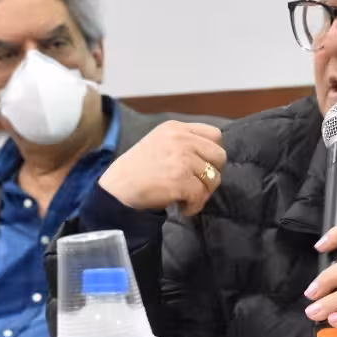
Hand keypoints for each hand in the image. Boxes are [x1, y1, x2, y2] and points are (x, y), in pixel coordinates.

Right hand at [98, 121, 224, 214]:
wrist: (116, 189)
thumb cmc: (136, 169)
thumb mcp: (159, 142)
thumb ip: (184, 143)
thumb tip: (211, 159)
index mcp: (175, 128)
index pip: (214, 134)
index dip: (212, 153)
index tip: (203, 165)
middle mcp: (181, 140)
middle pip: (219, 156)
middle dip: (212, 173)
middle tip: (197, 184)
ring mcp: (182, 159)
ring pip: (213, 178)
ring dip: (203, 193)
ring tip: (187, 198)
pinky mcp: (180, 180)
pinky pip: (201, 196)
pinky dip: (194, 206)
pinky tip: (182, 207)